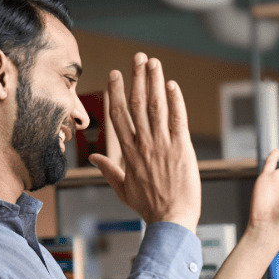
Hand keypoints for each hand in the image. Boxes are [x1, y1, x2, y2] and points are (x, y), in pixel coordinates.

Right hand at [89, 52, 200, 231]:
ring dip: (154, 82)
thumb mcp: (123, 189)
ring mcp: (163, 145)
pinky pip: (178, 119)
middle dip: (137, 78)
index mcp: (128, 153)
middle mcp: (143, 144)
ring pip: (156, 107)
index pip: (119, 115)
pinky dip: (175, 101)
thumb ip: (109, 171)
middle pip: (137, 104)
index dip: (116, 92)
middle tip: (138, 57)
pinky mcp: (182, 149)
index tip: (116, 73)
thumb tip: (95, 158)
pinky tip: (172, 85)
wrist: (171, 220)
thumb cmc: (149, 207)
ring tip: (153, 62)